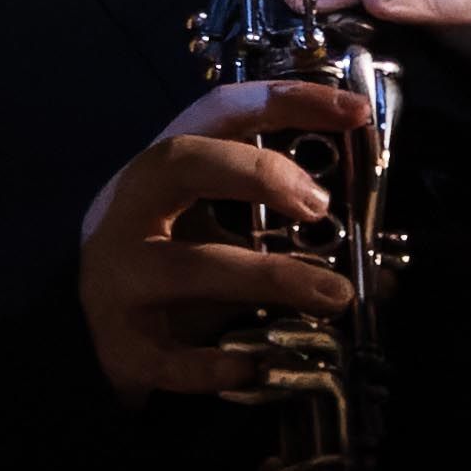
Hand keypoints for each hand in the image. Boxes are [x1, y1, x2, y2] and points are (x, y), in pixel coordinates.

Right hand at [78, 78, 371, 399]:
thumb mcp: (221, 241)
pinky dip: (214, 363)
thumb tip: (383, 273)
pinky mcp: (119, 342)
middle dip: (256, 172)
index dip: (285, 102)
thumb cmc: (171, 275)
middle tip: (319, 205)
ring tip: (334, 296)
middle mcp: (130, 211)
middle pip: (178, 162)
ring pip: (184, 265)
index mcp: (161, 174)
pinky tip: (251, 367)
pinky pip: (168, 354)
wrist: (86, 336)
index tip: (355, 112)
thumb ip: (289, 243)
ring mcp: (117, 275)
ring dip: (268, 276)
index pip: (217, 113)